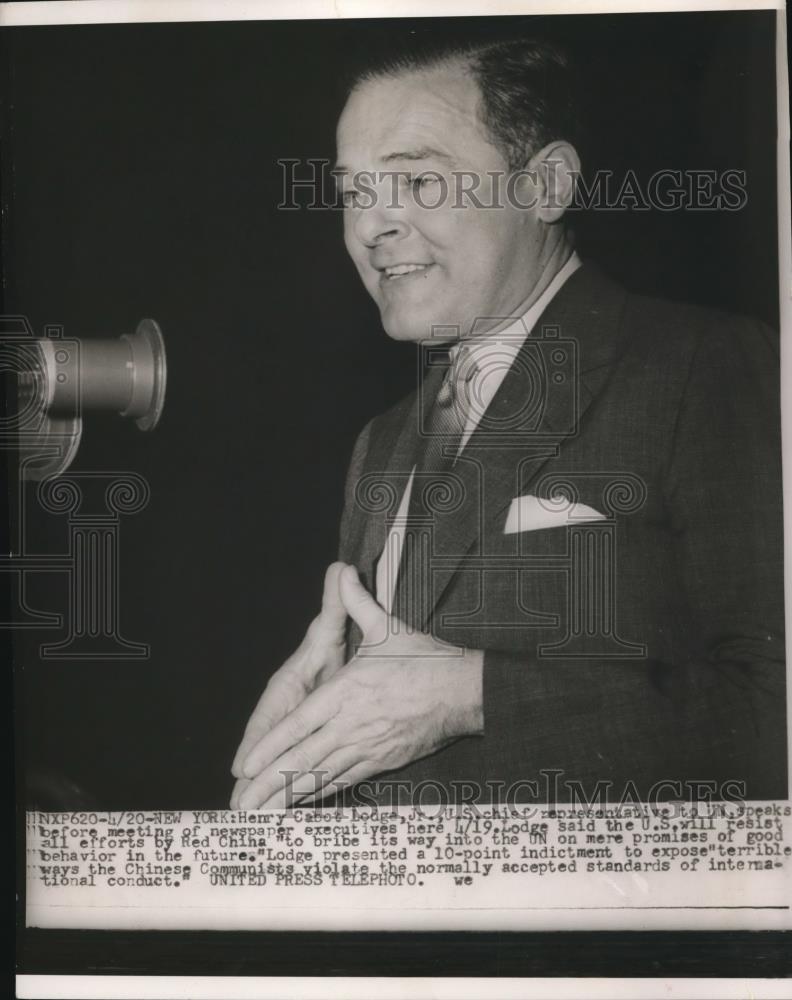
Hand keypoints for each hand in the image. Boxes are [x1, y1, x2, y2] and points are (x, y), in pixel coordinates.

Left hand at [233, 564, 482, 809]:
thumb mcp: (387, 628)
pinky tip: (303, 800)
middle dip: (268, 784)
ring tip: (262, 813)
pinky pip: (344, 779)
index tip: (244, 767)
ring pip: (321, 775)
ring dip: (289, 795)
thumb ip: (357, 603)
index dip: (271, 747)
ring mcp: (368, 746)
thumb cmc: (425, 658)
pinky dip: (320, 791)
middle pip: (303, 759)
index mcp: (347, 692)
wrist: (465, 692)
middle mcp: (352, 724)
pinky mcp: (383, 760)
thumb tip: (342, 571)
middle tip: (240, 805)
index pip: (300, 724)